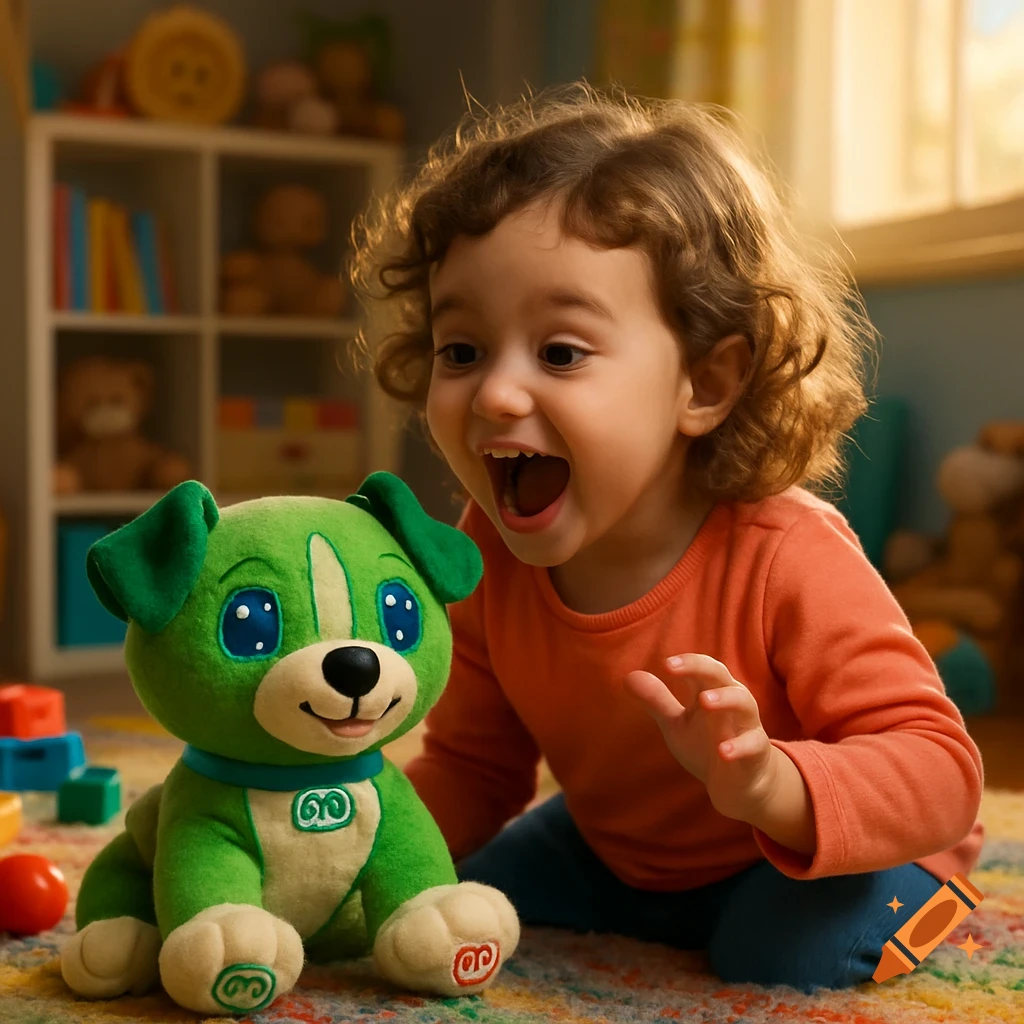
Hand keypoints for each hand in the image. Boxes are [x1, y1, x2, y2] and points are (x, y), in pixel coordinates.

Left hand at [625, 654, 775, 821]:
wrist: (740, 786)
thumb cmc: (708, 745)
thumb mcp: (677, 724)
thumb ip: (656, 701)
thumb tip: (628, 677)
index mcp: (712, 692)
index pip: (702, 668)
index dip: (686, 663)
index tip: (665, 664)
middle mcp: (733, 703)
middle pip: (722, 676)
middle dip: (701, 668)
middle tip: (675, 668)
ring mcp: (747, 726)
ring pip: (745, 703)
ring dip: (725, 699)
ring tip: (703, 701)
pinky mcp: (757, 753)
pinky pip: (754, 744)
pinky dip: (740, 746)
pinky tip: (723, 752)